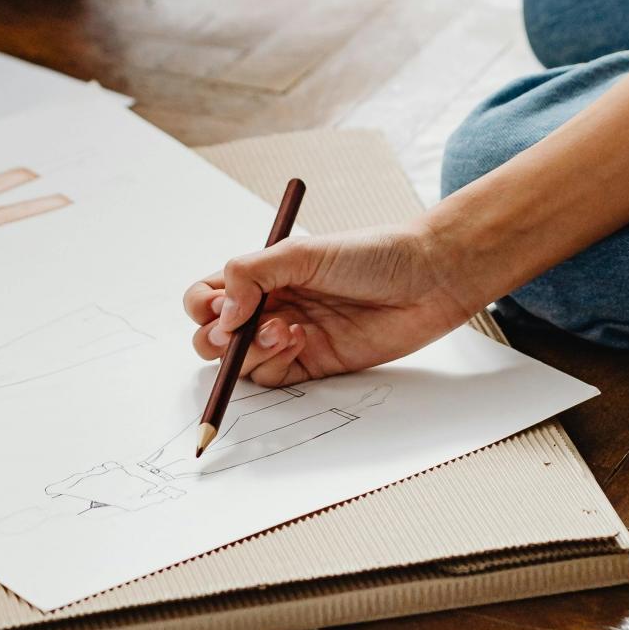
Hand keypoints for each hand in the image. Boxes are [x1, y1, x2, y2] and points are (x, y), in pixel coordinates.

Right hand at [181, 220, 480, 385]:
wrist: (425, 280)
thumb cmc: (371, 255)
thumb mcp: (302, 251)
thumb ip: (251, 273)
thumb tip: (222, 315)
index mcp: (261, 275)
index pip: (207, 296)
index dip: (203, 306)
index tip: (223, 305)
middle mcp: (269, 306)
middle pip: (213, 337)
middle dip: (217, 338)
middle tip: (240, 328)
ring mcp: (288, 337)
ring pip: (239, 363)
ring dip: (249, 350)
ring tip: (282, 329)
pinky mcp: (312, 365)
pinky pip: (272, 378)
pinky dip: (274, 364)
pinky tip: (299, 341)